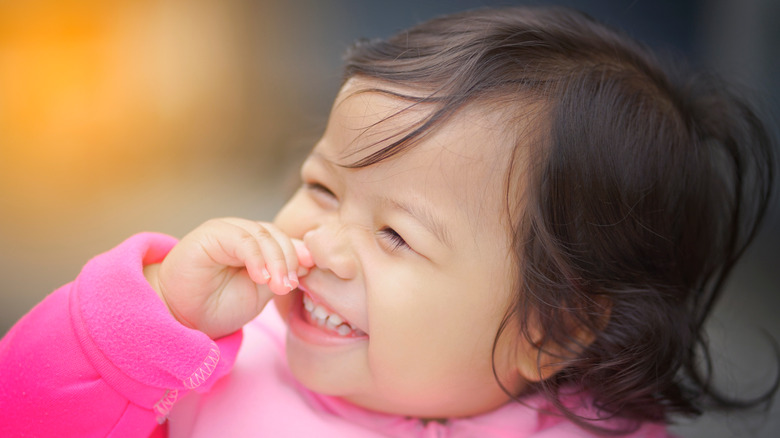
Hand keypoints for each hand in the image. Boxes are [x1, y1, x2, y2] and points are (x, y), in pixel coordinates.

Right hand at [144, 218, 312, 338]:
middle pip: (277, 235)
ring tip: (278, 285)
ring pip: (262, 235)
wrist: (182, 318)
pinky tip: (261, 277)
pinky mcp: (210, 234)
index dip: (300, 254)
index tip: (309, 273)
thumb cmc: (220, 306)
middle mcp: (243, 233)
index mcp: (257, 245)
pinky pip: (241, 239)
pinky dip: (256, 257)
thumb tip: (309, 259)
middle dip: (289, 260)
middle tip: (289, 286)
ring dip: (276, 261)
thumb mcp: (261, 292)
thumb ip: (281, 273)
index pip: (286, 240)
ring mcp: (226, 230)